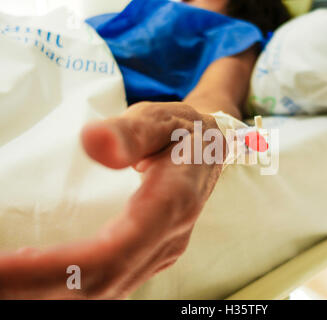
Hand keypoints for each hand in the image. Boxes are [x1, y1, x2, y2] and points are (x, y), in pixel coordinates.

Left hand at [0, 102, 223, 298]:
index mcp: (172, 206)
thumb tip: (92, 143)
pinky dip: (66, 289)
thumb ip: (131, 132)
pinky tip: (34, 281)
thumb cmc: (183, 131)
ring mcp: (161, 254)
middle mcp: (167, 241)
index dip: (56, 268)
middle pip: (99, 283)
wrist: (210, 151)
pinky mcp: (150, 258)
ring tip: (4, 282)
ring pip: (102, 292)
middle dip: (36, 289)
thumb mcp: (160, 120)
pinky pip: (107, 285)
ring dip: (46, 293)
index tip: (3, 268)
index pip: (110, 253)